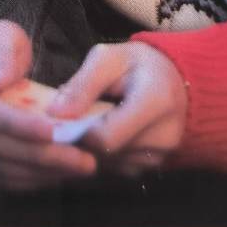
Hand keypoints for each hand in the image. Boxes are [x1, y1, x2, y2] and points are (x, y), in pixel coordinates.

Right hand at [0, 20, 98, 189]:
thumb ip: (1, 54)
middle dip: (40, 154)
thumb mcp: (1, 35)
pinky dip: (32, 177)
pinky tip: (61, 171)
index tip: (55, 131)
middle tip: (82, 159)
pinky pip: (1, 175)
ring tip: (80, 166)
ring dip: (41, 171)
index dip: (17, 123)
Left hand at [46, 41, 187, 176]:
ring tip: (91, 121)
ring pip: (110, 164)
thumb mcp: (106, 58)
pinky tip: (105, 131)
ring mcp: (162, 155)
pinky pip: (118, 168)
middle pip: (108, 153)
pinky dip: (105, 154)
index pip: (106, 137)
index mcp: (156, 101)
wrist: (171, 78)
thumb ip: (82, 85)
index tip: (64, 116)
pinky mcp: (155, 166)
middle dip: (84, 138)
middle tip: (73, 118)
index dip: (79, 130)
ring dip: (94, 147)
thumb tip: (55, 114)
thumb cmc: (135, 64)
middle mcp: (165, 135)